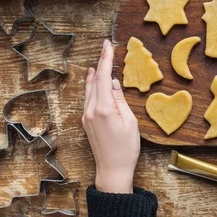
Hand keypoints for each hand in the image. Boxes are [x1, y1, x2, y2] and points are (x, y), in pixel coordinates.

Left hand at [83, 39, 139, 193]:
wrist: (112, 170)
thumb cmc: (126, 149)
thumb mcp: (130, 122)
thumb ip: (120, 100)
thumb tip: (113, 83)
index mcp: (103, 109)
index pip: (104, 78)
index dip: (106, 60)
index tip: (108, 46)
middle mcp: (91, 111)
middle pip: (95, 80)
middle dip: (100, 62)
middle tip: (105, 46)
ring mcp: (86, 117)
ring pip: (89, 89)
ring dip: (95, 73)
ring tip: (99, 59)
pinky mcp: (86, 122)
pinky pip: (88, 98)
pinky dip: (92, 85)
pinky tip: (94, 80)